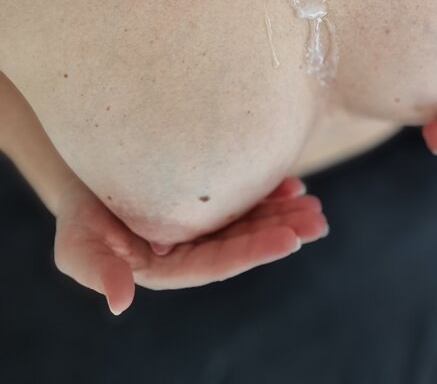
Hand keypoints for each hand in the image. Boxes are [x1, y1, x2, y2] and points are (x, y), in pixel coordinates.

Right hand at [54, 175, 327, 315]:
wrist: (87, 175)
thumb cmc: (79, 214)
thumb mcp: (77, 245)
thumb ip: (98, 273)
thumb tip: (120, 303)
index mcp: (171, 266)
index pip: (219, 263)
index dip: (254, 251)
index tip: (290, 240)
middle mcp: (194, 247)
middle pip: (244, 242)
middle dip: (282, 232)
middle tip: (316, 220)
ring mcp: (204, 222)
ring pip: (250, 219)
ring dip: (284, 213)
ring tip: (313, 205)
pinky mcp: (209, 197)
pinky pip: (244, 195)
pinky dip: (269, 190)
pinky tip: (293, 184)